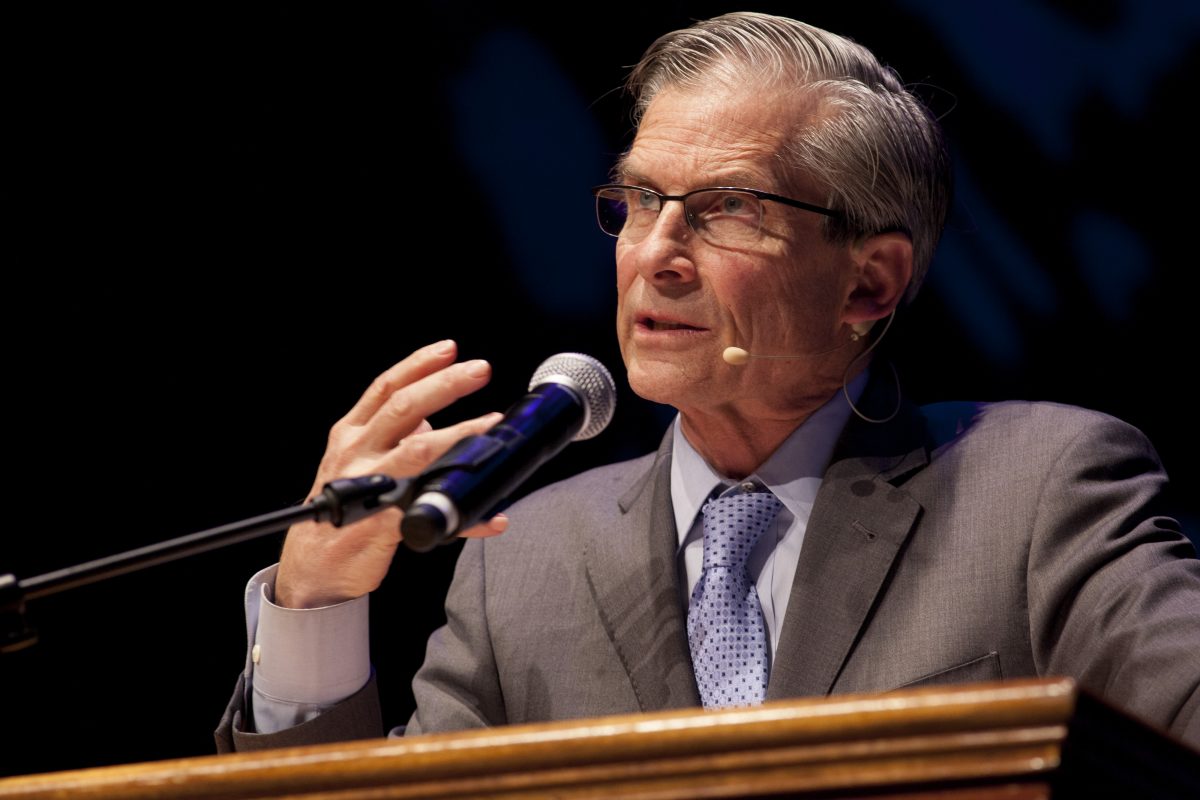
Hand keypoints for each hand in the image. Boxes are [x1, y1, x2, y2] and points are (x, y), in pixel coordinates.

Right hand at [275, 340, 506, 607]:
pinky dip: (467, 517)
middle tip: (480, 370)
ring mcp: (369, 486)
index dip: (418, 364)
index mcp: (352, 434)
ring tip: (492, 425)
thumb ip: (393, 438)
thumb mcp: (356, 462)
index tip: (449, 349)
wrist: (313, 567)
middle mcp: (357, 453)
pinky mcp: (381, 524)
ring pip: (418, 451)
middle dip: (444, 385)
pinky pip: (430, 510)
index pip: (386, 387)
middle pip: (404, 408)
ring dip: (460, 435)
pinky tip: (492, 515)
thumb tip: (435, 421)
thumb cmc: (341, 511)